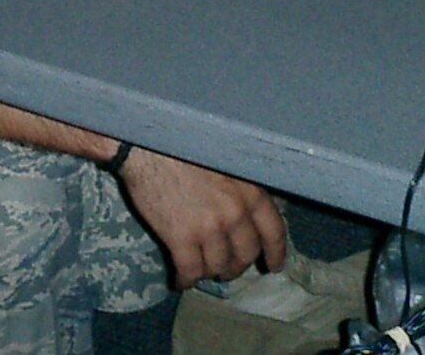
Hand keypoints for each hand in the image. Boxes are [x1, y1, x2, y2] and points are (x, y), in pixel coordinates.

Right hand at [114, 148, 287, 287]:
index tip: (273, 266)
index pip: (274, 231)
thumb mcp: (228, 161)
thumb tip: (248, 214)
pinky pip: (189, 271)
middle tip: (226, 267)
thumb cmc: (187, 144)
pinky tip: (180, 280)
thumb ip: (242, 188)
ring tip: (200, 269)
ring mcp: (210, 227)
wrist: (149, 143)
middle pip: (245, 254)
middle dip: (236, 265)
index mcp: (250, 191)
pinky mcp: (181, 238)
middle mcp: (236, 212)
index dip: (275, 253)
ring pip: (218, 266)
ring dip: (210, 272)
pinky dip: (186, 280)